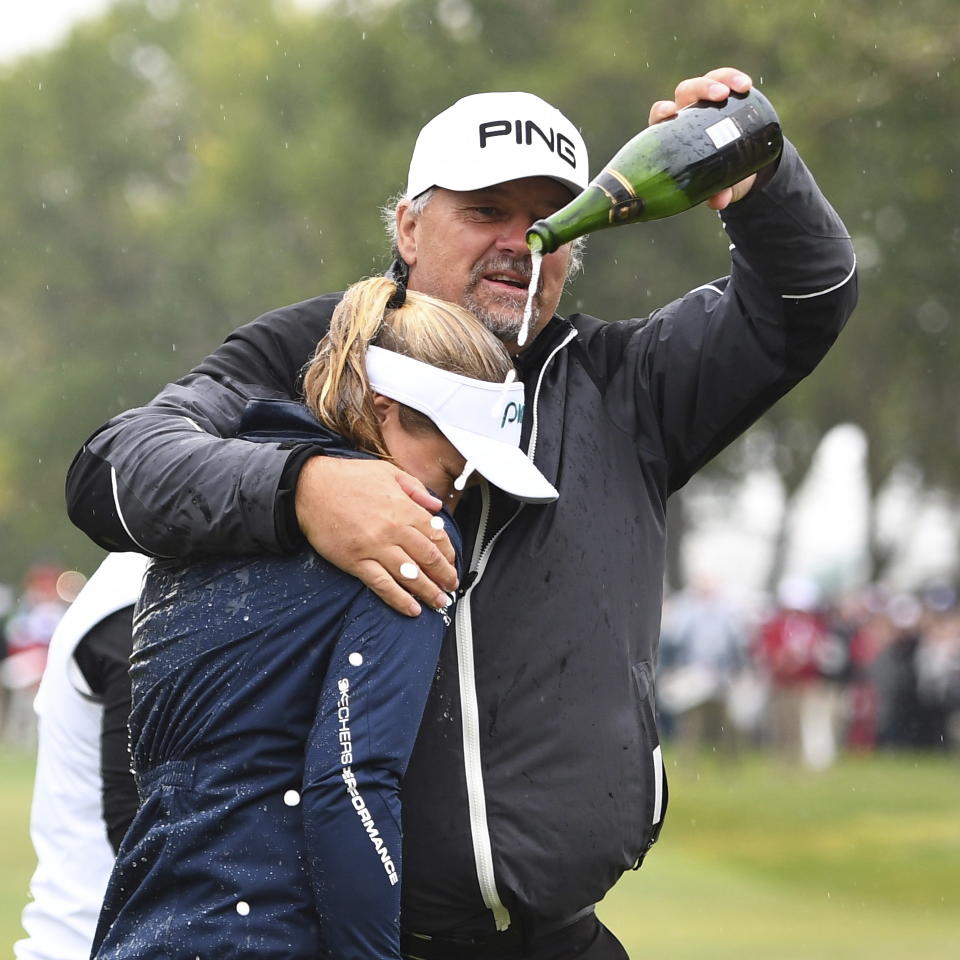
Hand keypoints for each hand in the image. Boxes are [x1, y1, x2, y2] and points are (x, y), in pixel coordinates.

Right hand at [295, 456, 457, 616]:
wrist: (309, 488)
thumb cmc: (348, 478)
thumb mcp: (388, 472)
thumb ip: (416, 489)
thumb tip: (436, 507)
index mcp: (403, 508)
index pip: (436, 536)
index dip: (448, 552)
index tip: (451, 562)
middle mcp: (393, 530)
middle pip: (428, 559)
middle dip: (444, 575)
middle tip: (451, 586)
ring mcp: (374, 548)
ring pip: (409, 576)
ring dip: (428, 592)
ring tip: (439, 602)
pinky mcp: (355, 562)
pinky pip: (382, 585)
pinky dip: (399, 599)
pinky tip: (412, 609)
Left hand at [648, 68, 757, 209]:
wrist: (736, 163)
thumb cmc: (713, 175)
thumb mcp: (715, 184)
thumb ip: (715, 191)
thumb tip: (719, 201)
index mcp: (672, 131)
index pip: (660, 115)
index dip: (662, 111)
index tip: (670, 113)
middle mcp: (685, 111)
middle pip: (686, 91)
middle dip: (701, 89)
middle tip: (720, 97)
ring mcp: (704, 100)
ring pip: (707, 80)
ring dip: (721, 81)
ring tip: (738, 90)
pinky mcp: (724, 92)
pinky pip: (726, 79)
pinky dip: (735, 79)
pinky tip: (746, 86)